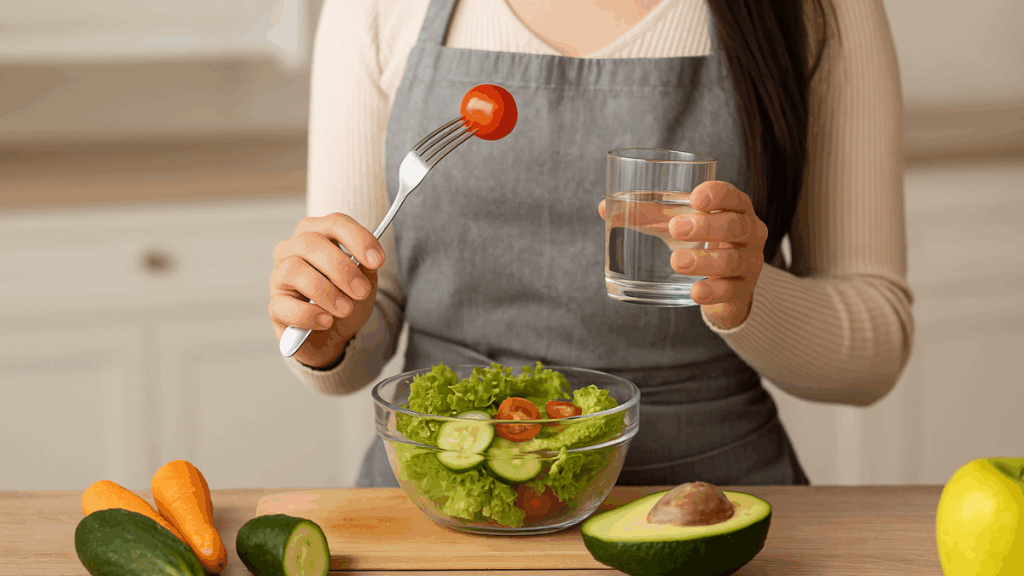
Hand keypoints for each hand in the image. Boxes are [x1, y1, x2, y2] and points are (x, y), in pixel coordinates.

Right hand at [269, 213, 385, 367]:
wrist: (333, 334)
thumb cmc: (345, 299)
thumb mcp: (363, 280)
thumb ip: (365, 267)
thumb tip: (364, 262)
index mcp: (317, 234)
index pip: (335, 223)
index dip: (358, 238)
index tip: (377, 261)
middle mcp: (292, 249)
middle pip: (310, 242)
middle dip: (342, 268)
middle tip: (362, 291)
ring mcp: (279, 276)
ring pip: (294, 270)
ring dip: (326, 292)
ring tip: (345, 309)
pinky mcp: (274, 306)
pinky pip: (285, 305)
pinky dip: (309, 315)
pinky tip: (326, 321)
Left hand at [599, 181, 767, 329]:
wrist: (726, 285)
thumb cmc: (700, 243)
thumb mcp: (678, 225)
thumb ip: (646, 215)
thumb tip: (603, 207)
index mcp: (735, 209)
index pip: (733, 196)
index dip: (717, 195)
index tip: (695, 198)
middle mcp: (749, 233)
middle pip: (735, 226)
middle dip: (706, 226)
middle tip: (675, 229)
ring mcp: (749, 263)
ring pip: (733, 260)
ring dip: (705, 261)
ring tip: (677, 262)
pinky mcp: (743, 291)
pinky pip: (732, 291)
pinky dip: (714, 291)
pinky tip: (697, 292)